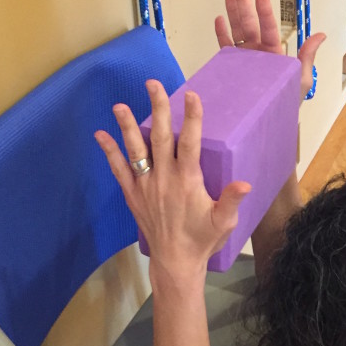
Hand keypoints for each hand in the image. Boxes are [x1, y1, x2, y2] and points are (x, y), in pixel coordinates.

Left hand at [95, 80, 250, 291]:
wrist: (175, 262)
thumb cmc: (202, 239)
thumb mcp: (224, 222)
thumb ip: (231, 200)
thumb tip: (245, 183)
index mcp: (187, 181)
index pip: (190, 142)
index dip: (192, 118)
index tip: (191, 95)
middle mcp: (164, 178)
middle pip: (161, 136)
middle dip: (158, 108)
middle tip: (153, 84)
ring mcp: (146, 185)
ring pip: (136, 149)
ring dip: (128, 126)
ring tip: (120, 105)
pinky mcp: (133, 194)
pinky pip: (119, 169)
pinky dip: (109, 152)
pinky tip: (100, 135)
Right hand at [215, 0, 324, 101]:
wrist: (267, 122)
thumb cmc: (287, 102)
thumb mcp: (301, 79)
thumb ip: (307, 56)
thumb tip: (321, 34)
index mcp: (273, 52)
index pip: (268, 27)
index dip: (264, 11)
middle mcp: (257, 52)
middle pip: (249, 23)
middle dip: (243, 2)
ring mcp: (243, 59)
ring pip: (236, 30)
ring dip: (231, 11)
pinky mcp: (231, 68)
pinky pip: (225, 48)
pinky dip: (221, 34)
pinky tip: (219, 19)